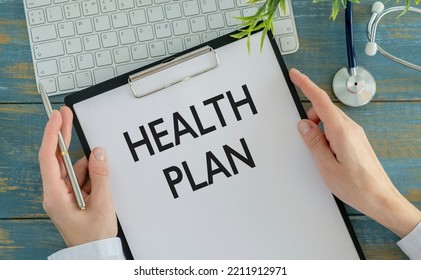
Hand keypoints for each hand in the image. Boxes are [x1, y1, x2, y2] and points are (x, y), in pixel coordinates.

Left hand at [39, 106, 116, 246]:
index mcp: (55, 195)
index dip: (52, 134)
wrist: (95, 253)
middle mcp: (55, 192)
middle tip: (67, 115)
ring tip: (101, 187)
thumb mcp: (102, 203)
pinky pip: (82, 177)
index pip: (49, 157)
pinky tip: (101, 186)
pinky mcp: (73, 196)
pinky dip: (92, 176)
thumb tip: (98, 152)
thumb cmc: (94, 235)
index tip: (58, 117)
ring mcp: (64, 194)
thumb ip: (100, 175)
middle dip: (63, 136)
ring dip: (89, 167)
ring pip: (74, 168)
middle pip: (57, 158)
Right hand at [289, 68, 420, 237]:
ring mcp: (355, 134)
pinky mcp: (356, 140)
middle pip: (324, 110)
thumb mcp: (326, 166)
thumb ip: (313, 142)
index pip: (320, 100)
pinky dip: (326, 135)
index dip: (305, 85)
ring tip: (319, 154)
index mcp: (342, 131)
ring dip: (318, 129)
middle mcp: (351, 128)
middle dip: (309, 118)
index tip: (295, 75)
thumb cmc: (356, 186)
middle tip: (304, 139)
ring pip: (330, 121)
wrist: (381, 199)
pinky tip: (326, 154)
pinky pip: (337, 129)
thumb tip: (304, 125)